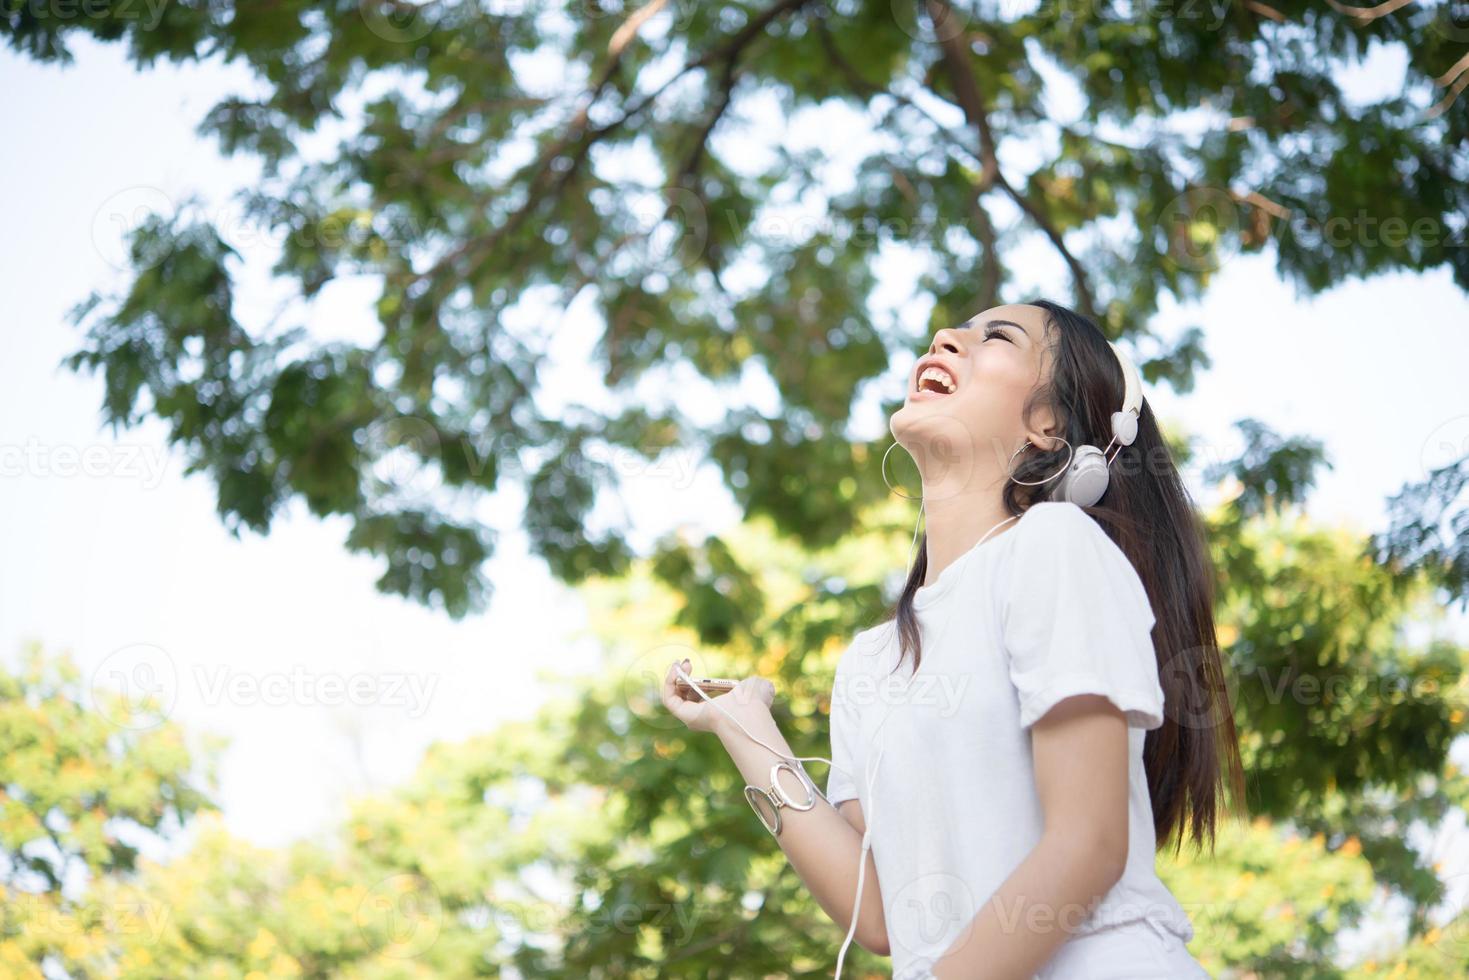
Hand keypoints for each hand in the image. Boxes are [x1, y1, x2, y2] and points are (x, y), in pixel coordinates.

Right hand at [660, 658, 774, 735]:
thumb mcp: (757, 686)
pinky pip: (669, 699)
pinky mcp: (684, 715)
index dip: (695, 681)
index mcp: (719, 712)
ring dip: (673, 677)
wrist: (748, 713)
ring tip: (679, 663)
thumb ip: (755, 683)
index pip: (701, 698)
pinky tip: (676, 668)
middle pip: (684, 697)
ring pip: (674, 698)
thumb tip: (757, 682)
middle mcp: (703, 717)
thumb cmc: (754, 702)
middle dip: (681, 679)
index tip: (694, 666)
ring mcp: (692, 717)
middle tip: (686, 663)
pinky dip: (669, 681)